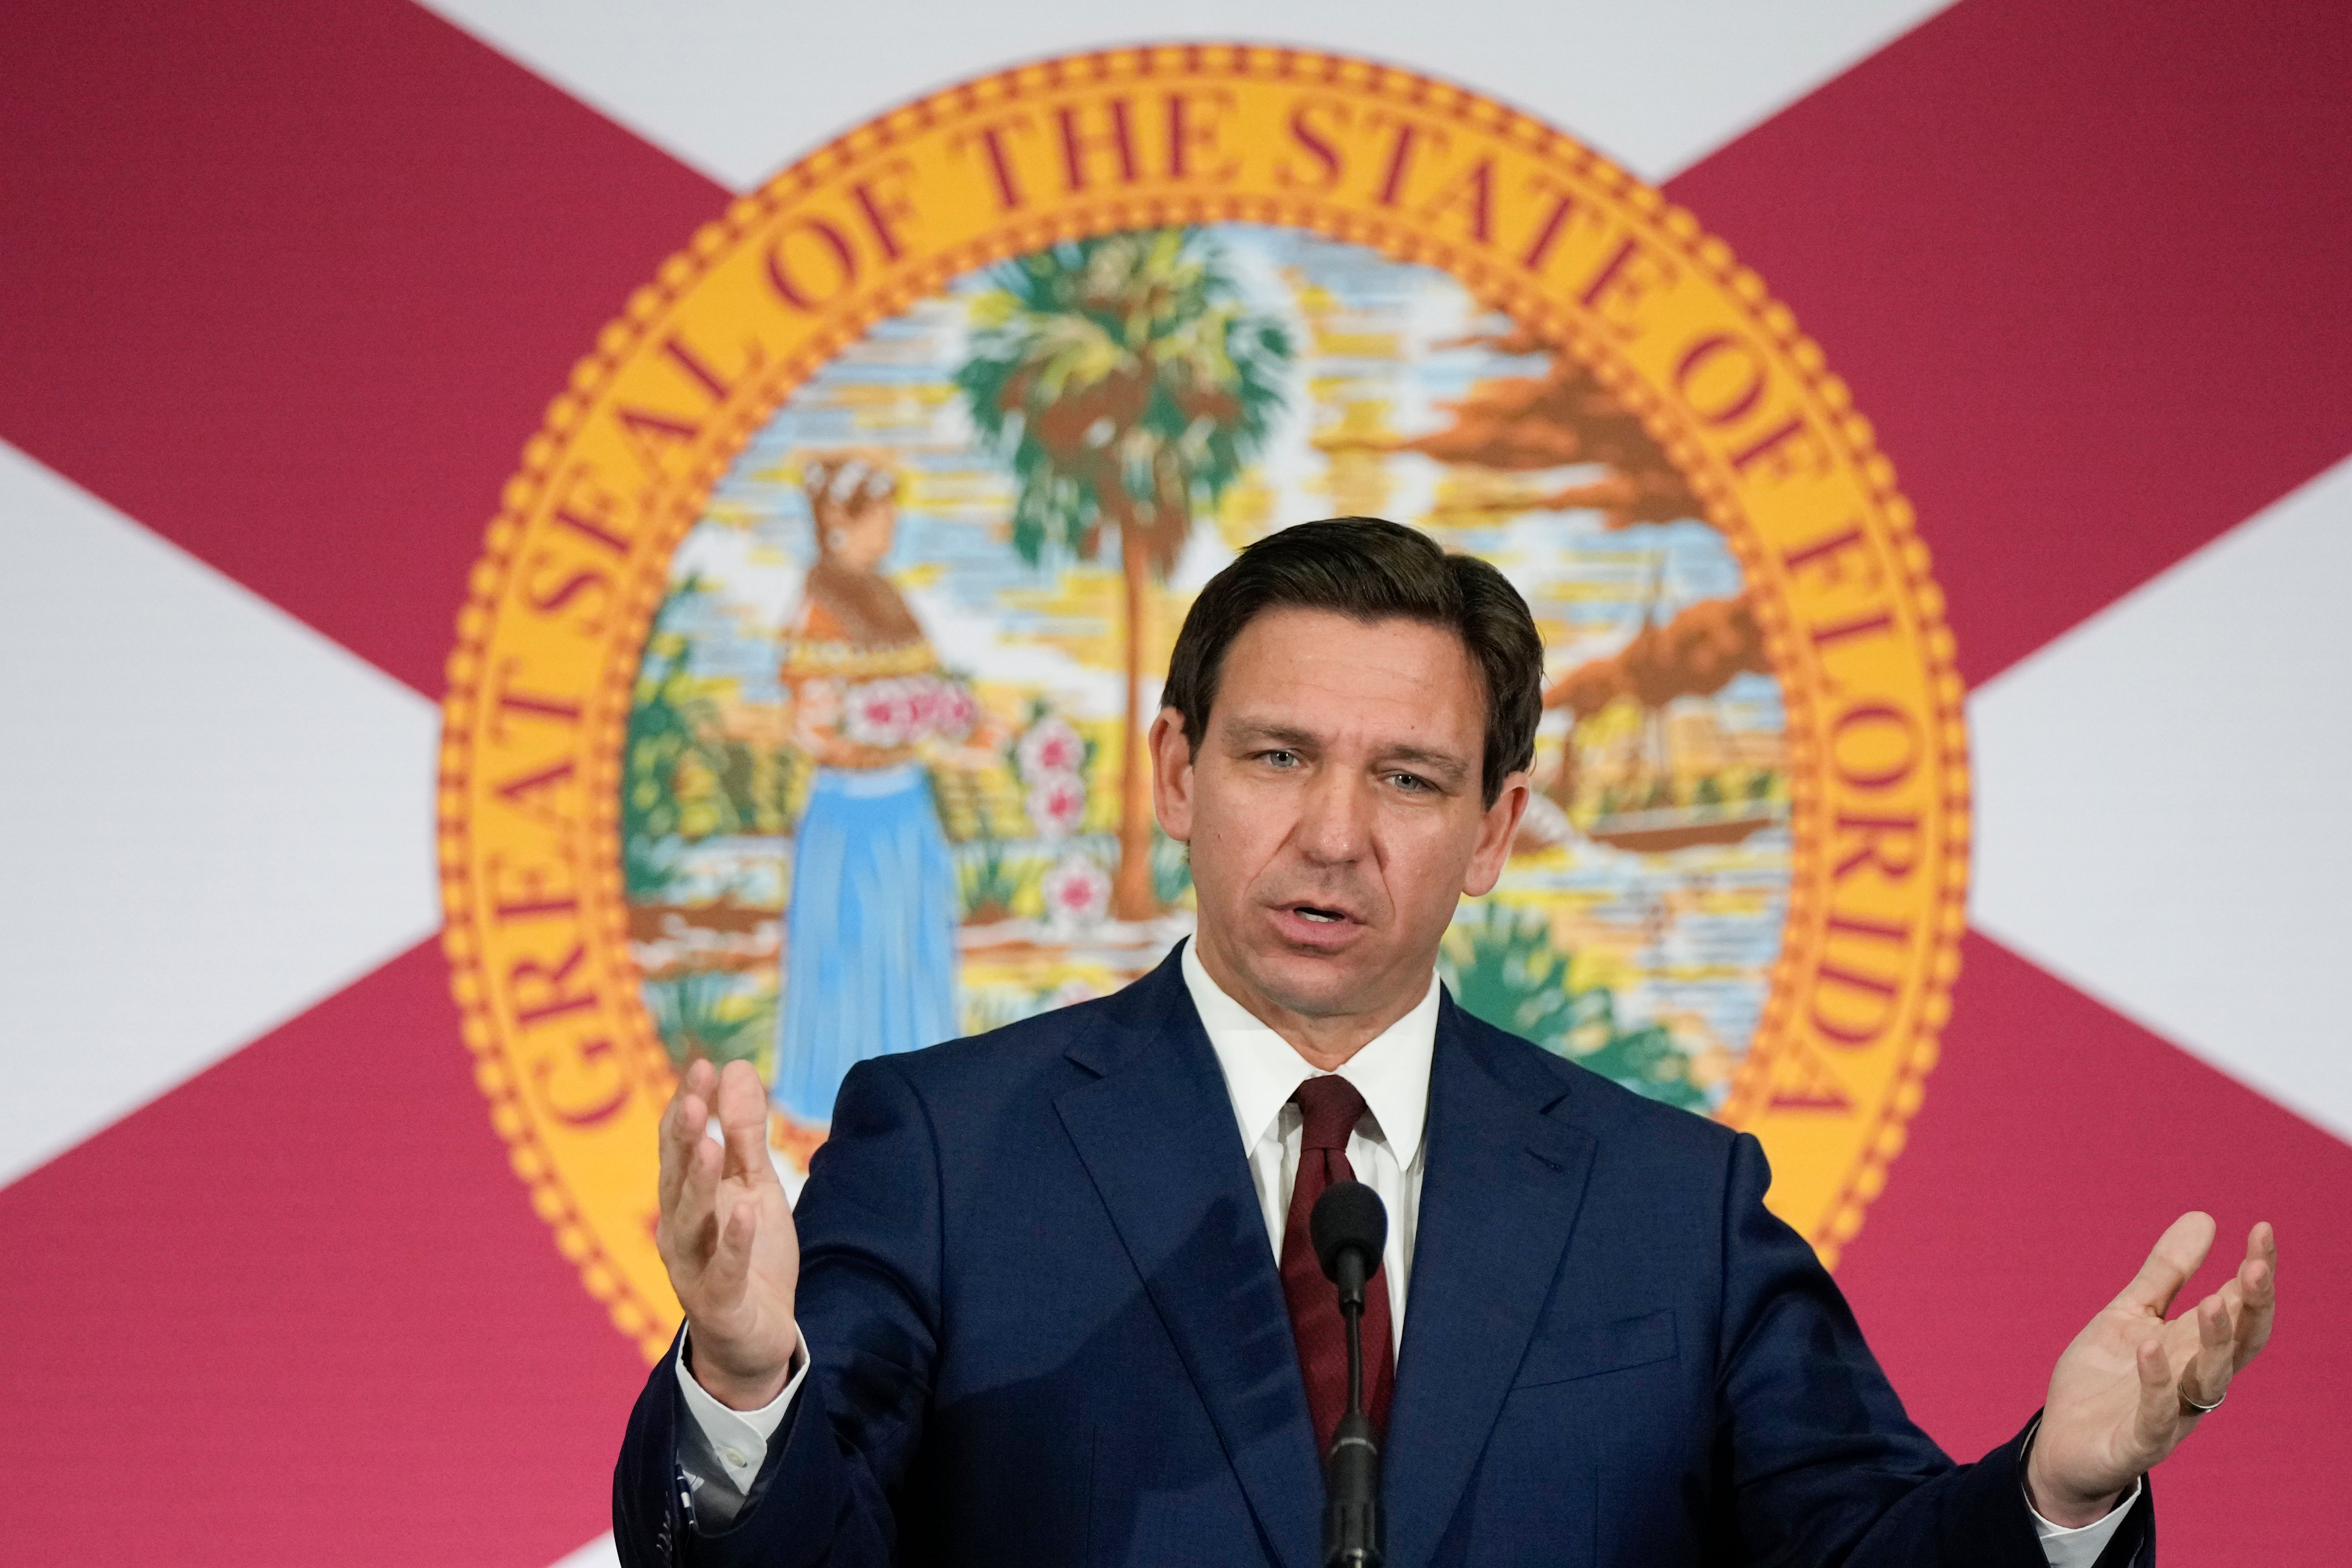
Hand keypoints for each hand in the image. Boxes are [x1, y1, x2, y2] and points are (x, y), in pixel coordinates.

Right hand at [655, 1058, 802, 1408]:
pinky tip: (745, 1211)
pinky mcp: (718, 1303)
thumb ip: (745, 1134)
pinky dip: (733, 1240)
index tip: (704, 1065)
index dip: (688, 1105)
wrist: (756, 1338)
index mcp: (685, 1198)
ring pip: (688, 1221)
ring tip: (708, 1144)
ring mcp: (692, 1267)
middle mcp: (678, 1229)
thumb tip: (736, 1067)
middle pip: (675, 1177)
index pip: (679, 1144)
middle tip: (696, 1097)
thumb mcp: (755, 1186)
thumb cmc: (750, 1255)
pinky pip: (723, 1269)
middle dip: (683, 1136)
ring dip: (697, 1182)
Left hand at [2027, 1213, 2276, 1524]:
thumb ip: (2166, 1274)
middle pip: (2240, 1345)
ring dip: (2215, 1342)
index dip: (2256, 1273)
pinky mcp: (2139, 1444)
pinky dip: (2157, 1384)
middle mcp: (2194, 1381)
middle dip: (2253, 1308)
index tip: (2262, 1229)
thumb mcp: (2129, 1314)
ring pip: (2210, 1381)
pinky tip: (2150, 1347)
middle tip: (2255, 1266)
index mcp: (2194, 1348)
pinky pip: (2158, 1417)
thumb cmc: (2103, 1379)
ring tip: (2213, 1300)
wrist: (2062, 1445)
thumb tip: (2205, 1216)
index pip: (2240, 1309)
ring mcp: (2173, 1415)